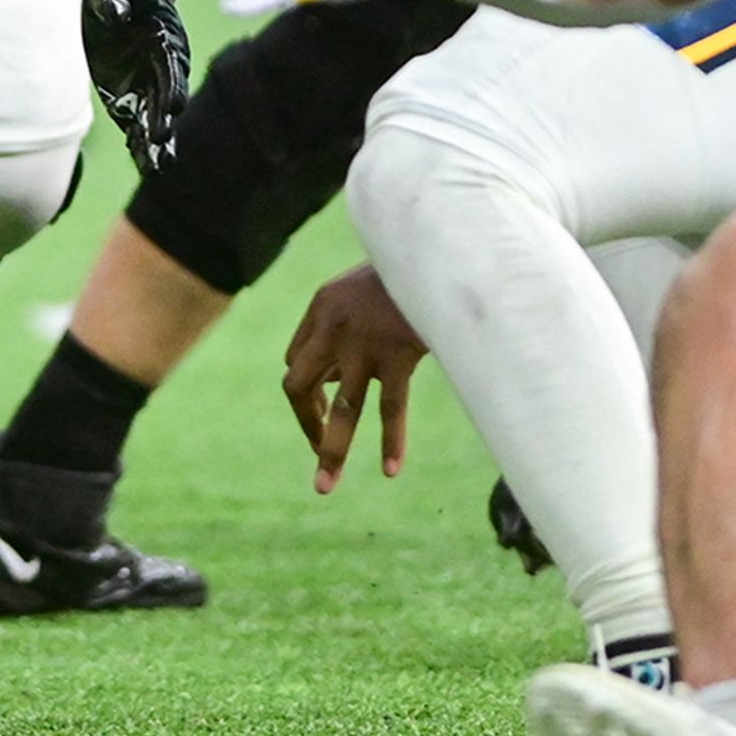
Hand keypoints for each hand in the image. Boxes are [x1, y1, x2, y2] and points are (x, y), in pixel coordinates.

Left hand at [78, 0, 190, 175]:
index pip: (172, 65)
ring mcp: (147, 85)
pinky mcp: (129, 97)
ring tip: (156, 168)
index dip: (173, 84)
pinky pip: (137, 125)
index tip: (174, 105)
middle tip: (159, 141)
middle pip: (166, 97)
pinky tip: (144, 167)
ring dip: (156, 143)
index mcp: (167, 37)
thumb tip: (114, 12)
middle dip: (164, 119)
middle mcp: (163, 67)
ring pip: (156, 118)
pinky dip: (140, 145)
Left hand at [282, 264, 425, 493]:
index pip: (296, 360)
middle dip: (304, 421)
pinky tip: (390, 471)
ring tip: (322, 488)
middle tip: (317, 449)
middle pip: (297, 385)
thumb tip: (336, 374)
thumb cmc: (407, 268)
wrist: (439, 247)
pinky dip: (390, 442)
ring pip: (340, 409)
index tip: (323, 405)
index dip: (306, 389)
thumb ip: (345, 323)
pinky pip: (390, 409)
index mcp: (321, 306)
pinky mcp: (397, 355)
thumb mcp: (365, 287)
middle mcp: (333, 327)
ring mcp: (364, 344)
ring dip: (330, 451)